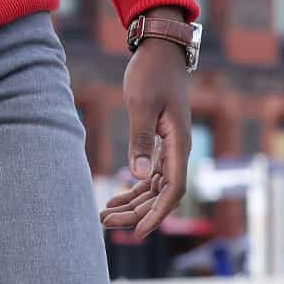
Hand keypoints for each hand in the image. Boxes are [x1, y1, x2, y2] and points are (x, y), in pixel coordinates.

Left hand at [98, 34, 191, 238]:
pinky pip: (149, 174)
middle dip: (136, 212)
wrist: (160, 50)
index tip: (138, 233)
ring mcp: (169, 148)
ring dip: (132, 203)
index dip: (156, 214)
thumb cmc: (151, 74)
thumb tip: (139, 175)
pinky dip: (133, 187)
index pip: (172, 191)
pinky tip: (115, 197)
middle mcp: (177, 150)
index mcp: (178, 144)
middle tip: (105, 223)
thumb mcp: (141, 104)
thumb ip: (141, 139)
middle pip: (160, 195)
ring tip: (104, 216)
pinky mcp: (159, 141)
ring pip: (153, 187)